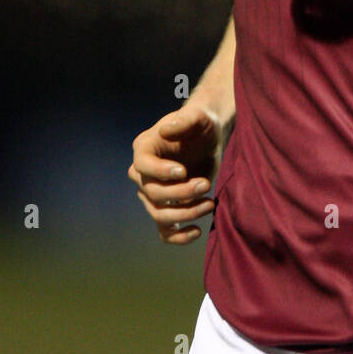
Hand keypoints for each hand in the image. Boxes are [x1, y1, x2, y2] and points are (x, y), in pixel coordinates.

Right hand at [128, 102, 223, 244]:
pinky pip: (165, 231)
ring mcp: (154, 193)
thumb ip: (184, 119)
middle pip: (152, 193)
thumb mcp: (197, 117)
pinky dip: (178, 237)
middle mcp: (143, 173)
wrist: (209, 138)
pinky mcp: (169, 207)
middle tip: (205, 184)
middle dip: (180, 193)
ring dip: (185, 213)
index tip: (183, 171)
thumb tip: (166, 129)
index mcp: (144, 148)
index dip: (160, 172)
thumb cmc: (201, 124)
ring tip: (210, 203)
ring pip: (159, 214)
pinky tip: (197, 231)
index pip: (142, 166)